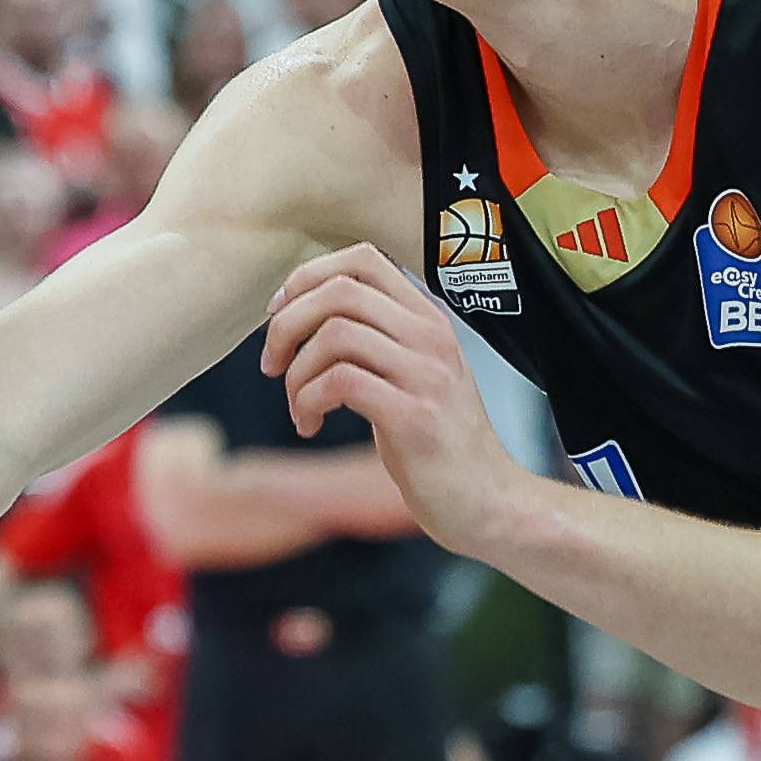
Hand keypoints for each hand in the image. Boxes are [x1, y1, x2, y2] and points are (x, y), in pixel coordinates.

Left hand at [261, 242, 522, 553]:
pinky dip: (308, 401)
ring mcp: (426, 375)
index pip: (362, 258)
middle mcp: (431, 336)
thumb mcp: (410, 373)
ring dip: (296, 373)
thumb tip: (298, 312)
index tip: (280, 314)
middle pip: (339, 292)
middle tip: (273, 364)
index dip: (307, 277)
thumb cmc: (435, 441)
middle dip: (287, 324)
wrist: (488, 502)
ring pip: (335, 335)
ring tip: (298, 406)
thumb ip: (373, 338)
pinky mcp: (414, 416)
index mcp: (428, 318)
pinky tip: (310, 425)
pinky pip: (340, 382)